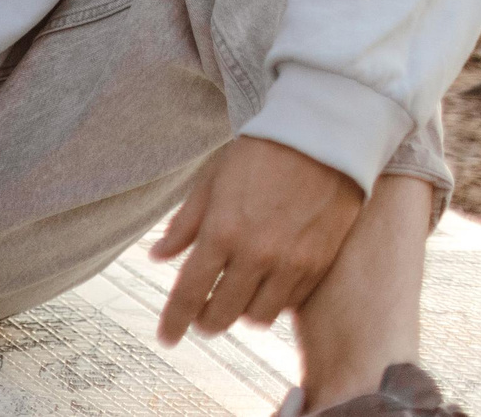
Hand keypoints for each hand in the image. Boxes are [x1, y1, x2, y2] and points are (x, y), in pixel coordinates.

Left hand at [153, 136, 363, 343]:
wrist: (322, 141)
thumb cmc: (259, 155)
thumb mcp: (211, 182)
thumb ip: (185, 224)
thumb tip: (159, 257)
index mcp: (222, 232)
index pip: (190, 292)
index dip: (174, 321)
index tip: (166, 338)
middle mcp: (256, 255)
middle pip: (222, 314)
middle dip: (205, 321)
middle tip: (200, 317)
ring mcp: (291, 264)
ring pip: (257, 316)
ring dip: (240, 313)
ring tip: (233, 298)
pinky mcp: (318, 266)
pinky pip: (289, 304)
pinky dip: (271, 302)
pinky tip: (264, 286)